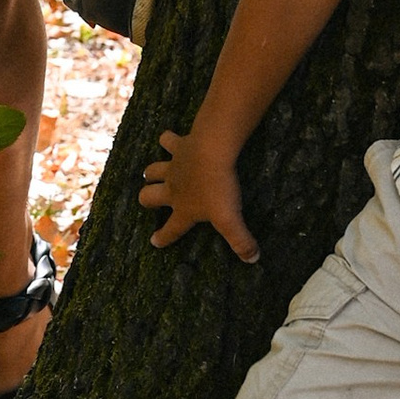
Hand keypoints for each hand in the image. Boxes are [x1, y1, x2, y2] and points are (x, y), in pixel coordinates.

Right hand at [140, 123, 258, 261]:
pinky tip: (169, 138)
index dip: (162, 238)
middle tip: (150, 200)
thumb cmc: (219, 188)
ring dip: (151, 172)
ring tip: (151, 173)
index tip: (154, 242)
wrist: (212, 150)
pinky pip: (167, 139)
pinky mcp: (179, 145)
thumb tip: (252, 260)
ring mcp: (174, 166)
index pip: (171, 230)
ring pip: (152, 170)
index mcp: (184, 210)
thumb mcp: (230, 219)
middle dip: (147, 199)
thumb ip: (240, 241)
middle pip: (148, 196)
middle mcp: (174, 189)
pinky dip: (167, 139)